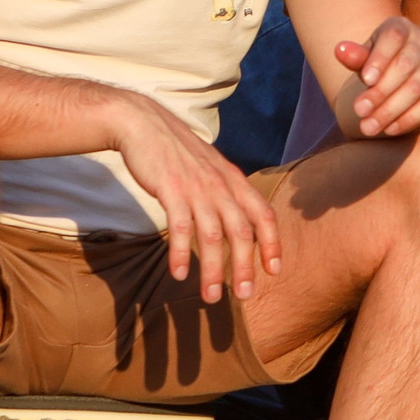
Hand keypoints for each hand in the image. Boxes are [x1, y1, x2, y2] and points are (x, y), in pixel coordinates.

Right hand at [111, 94, 280, 304]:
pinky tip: (179, 274)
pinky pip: (181, 227)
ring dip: (213, 269)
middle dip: (245, 266)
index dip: (272, 243)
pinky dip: (181, 253)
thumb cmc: (178, 152)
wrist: (144, 124)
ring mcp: (197, 188)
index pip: (263, 215)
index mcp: (234, 181)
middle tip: (245, 295)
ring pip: (213, 235)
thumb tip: (238, 221)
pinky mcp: (171, 190)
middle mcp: (221, 186)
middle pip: (242, 232)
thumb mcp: (211, 168)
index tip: (275, 270)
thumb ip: (227, 192)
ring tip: (212, 296)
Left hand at [332, 17, 419, 138]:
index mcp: (402, 27)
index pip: (393, 38)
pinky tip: (390, 129)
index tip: (365, 80)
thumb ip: (356, 57)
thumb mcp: (367, 57)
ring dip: (391, 109)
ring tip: (368, 127)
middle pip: (405, 66)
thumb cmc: (382, 63)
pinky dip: (410, 118)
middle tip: (359, 112)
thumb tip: (340, 50)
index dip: (380, 58)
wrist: (410, 73)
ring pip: (417, 87)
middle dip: (380, 91)